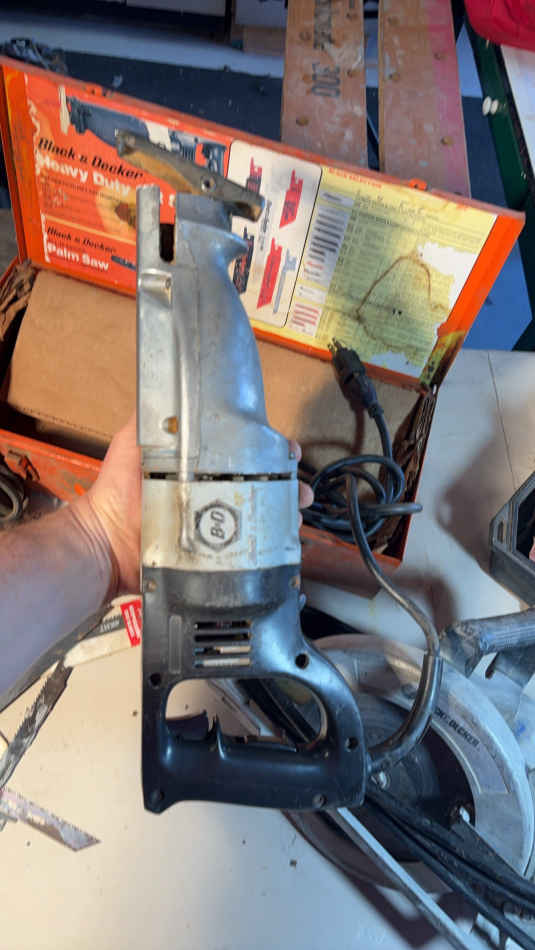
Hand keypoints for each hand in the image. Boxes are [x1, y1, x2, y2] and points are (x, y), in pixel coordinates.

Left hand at [76, 417, 312, 597]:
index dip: (270, 453)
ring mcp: (214, 530)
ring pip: (259, 520)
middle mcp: (211, 497)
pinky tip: (281, 541)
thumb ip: (153, 418)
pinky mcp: (212, 557)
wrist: (105, 541)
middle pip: (260, 488)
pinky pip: (245, 552)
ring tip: (295, 514)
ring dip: (282, 515)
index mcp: (200, 470)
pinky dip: (267, 547)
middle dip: (286, 486)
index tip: (288, 451)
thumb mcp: (135, 442)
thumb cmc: (117, 490)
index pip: (244, 457)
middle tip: (299, 488)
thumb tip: (169, 383)